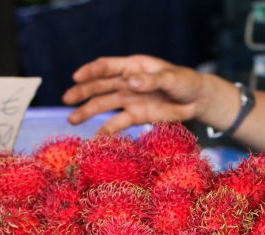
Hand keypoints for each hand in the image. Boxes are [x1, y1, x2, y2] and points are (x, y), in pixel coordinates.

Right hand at [62, 55, 207, 134]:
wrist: (197, 101)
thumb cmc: (185, 83)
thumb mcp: (171, 79)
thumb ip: (152, 81)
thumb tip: (131, 82)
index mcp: (134, 67)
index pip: (107, 66)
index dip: (91, 71)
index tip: (76, 77)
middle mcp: (128, 82)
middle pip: (100, 86)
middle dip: (82, 92)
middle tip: (66, 100)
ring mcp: (130, 100)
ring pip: (105, 105)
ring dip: (88, 111)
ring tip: (72, 120)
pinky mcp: (137, 116)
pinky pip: (118, 123)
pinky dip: (107, 131)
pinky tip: (96, 138)